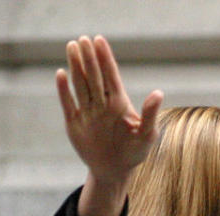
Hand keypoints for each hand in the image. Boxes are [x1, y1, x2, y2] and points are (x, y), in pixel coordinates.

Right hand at [57, 35, 162, 215]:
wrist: (114, 172)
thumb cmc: (134, 153)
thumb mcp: (146, 136)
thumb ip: (150, 114)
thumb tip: (158, 92)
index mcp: (119, 102)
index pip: (110, 76)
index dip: (105, 58)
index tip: (99, 40)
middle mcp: (102, 104)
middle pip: (94, 76)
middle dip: (89, 58)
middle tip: (82, 39)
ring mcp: (87, 113)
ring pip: (80, 85)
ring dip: (76, 67)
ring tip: (72, 46)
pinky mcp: (74, 124)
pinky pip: (68, 104)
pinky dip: (64, 91)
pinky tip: (61, 74)